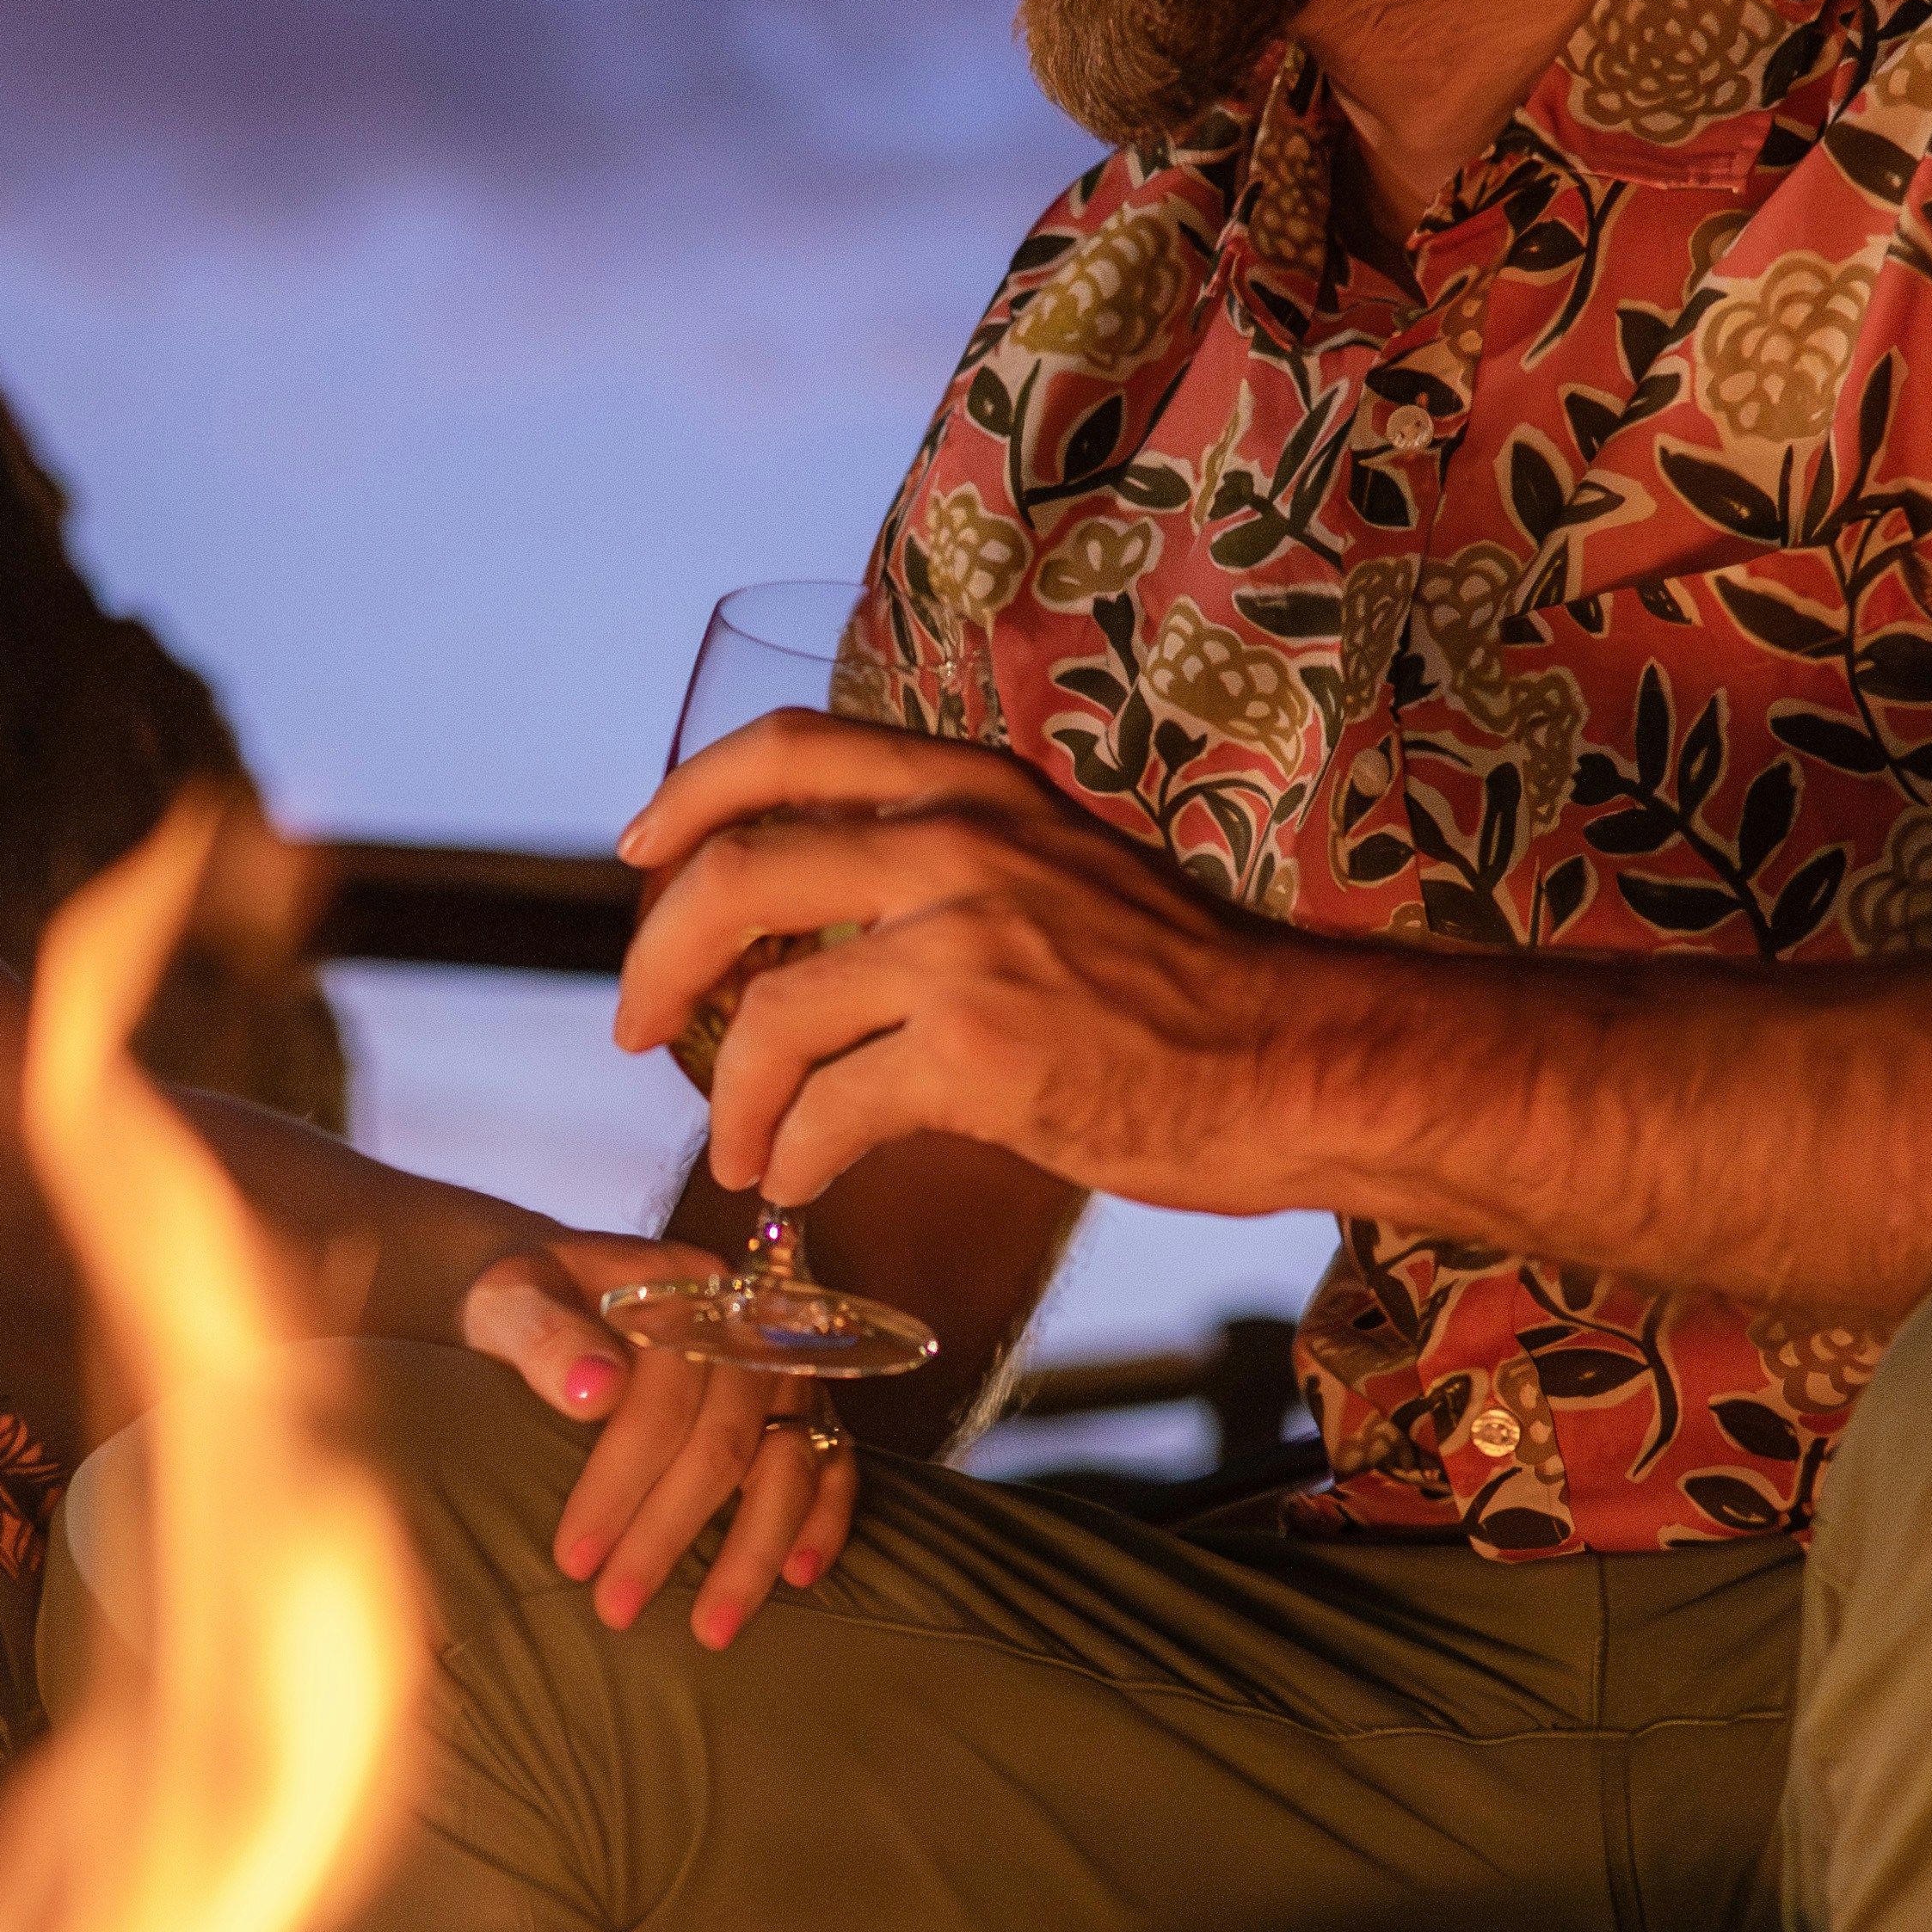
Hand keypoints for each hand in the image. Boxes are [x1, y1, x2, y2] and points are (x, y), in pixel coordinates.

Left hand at [454, 1236, 861, 1647]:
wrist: (543, 1296)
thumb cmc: (522, 1304)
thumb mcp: (506, 1299)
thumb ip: (542, 1334)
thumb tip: (595, 1390)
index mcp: (680, 1291)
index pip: (668, 1393)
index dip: (622, 1478)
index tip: (573, 1557)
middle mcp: (744, 1331)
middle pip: (725, 1440)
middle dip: (669, 1533)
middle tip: (615, 1608)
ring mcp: (777, 1375)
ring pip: (789, 1463)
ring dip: (752, 1550)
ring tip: (711, 1630)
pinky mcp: (795, 1414)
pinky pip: (831, 1465)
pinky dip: (824, 1519)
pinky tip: (800, 1576)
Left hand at [618, 709, 1335, 1214]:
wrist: (1296, 1061)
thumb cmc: (1188, 991)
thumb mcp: (1061, 872)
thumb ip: (951, 870)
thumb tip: (824, 926)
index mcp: (976, 790)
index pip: (791, 748)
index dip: (690, 795)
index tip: (637, 849)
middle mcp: (962, 845)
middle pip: (736, 875)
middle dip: (659, 959)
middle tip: (634, 1025)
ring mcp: (967, 948)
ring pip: (771, 1016)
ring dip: (730, 1097)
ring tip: (736, 1149)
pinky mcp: (979, 1055)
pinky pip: (828, 1111)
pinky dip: (790, 1156)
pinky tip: (796, 1183)